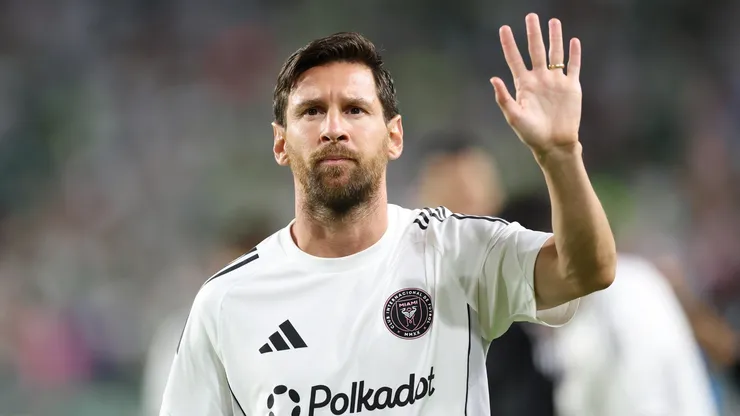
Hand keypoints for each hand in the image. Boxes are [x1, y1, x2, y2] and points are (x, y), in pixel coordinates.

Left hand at [491, 14, 581, 156]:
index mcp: (524, 85)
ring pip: (555, 54)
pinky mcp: (572, 87)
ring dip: (555, 38)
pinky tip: (573, 41)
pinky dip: (574, 54)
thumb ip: (504, 98)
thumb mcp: (514, 117)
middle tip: (531, 16)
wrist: (554, 144)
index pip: (514, 59)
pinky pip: (573, 67)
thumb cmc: (531, 133)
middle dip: (533, 33)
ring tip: (553, 22)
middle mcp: (540, 79)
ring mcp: (556, 82)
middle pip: (536, 51)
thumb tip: (494, 79)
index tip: (504, 28)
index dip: (509, 44)